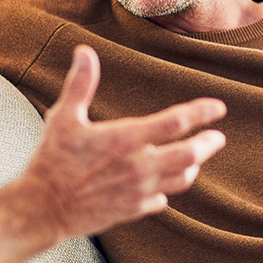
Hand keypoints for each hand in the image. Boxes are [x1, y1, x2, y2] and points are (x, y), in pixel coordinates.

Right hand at [19, 44, 226, 238]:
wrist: (43, 208)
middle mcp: (138, 166)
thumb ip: (80, 84)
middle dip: (208, 144)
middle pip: (189, 154)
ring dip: (192, 166)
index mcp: (125, 139)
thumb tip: (85, 52)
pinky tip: (162, 187)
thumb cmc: (52, 160)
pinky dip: (166, 190)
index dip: (200, 112)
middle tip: (217, 137)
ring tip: (195, 159)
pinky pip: (161, 200)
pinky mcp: (132, 210)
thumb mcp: (63, 117)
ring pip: (180, 179)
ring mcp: (138, 191)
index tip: (218, 107)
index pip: (174, 122)